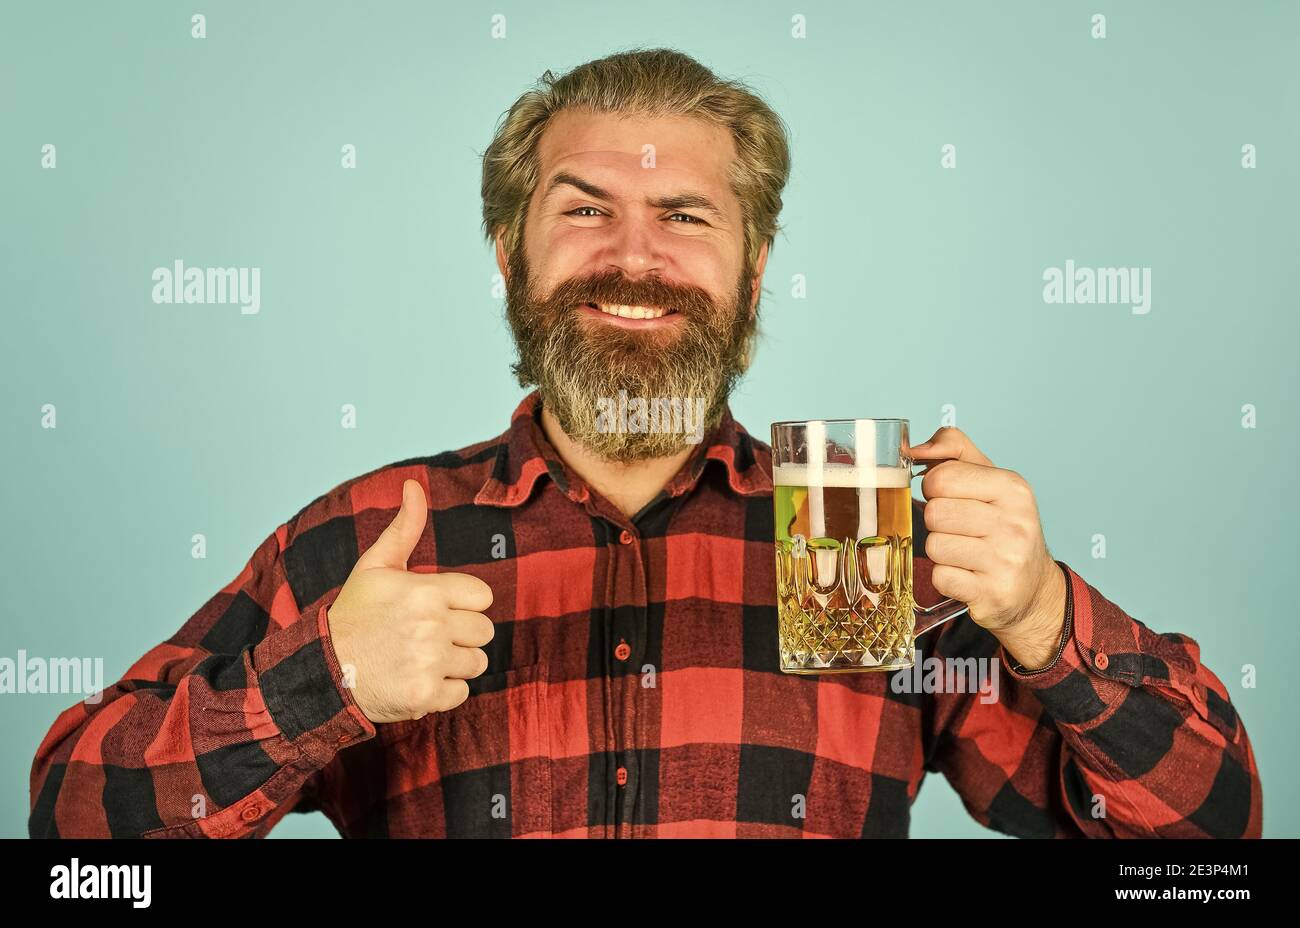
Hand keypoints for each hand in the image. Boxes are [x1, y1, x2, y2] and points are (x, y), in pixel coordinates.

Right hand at [326, 479, 494, 723]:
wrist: (322, 669)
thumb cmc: (354, 614)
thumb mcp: (376, 565)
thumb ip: (405, 527)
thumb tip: (414, 485)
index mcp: (426, 590)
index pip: (482, 597)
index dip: (463, 604)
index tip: (439, 609)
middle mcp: (432, 625)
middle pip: (484, 631)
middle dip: (461, 635)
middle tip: (427, 637)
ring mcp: (430, 662)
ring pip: (476, 662)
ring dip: (454, 664)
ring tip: (421, 659)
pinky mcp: (426, 695)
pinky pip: (462, 692)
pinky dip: (443, 692)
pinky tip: (416, 680)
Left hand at [908, 427, 1063, 640]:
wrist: (1033, 588)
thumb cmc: (1002, 526)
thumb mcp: (989, 479)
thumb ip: (953, 449)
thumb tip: (914, 448)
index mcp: (1013, 488)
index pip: (943, 477)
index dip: (934, 488)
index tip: (950, 498)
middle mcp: (1015, 523)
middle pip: (935, 512)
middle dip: (937, 522)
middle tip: (958, 530)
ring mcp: (1006, 561)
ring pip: (934, 545)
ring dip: (940, 551)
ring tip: (964, 553)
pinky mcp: (992, 594)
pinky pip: (940, 577)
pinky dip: (945, 578)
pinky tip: (966, 575)